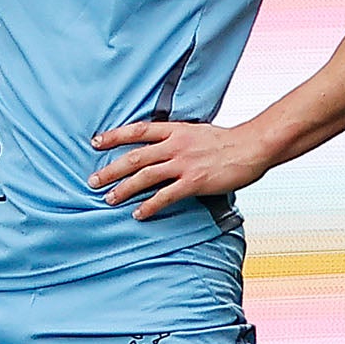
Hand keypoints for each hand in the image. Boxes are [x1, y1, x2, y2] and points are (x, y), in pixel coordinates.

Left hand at [91, 118, 273, 219]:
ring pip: (145, 176)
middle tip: (92, 181)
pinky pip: (165, 196)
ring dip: (124, 189)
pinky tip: (138, 213)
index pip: (137, 131)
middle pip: (134, 156)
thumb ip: (177, 138)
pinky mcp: (193, 182)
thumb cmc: (227, 141)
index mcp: (175, 130)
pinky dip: (149, 205)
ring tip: (109, 199)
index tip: (96, 142)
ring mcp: (183, 163)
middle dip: (111, 170)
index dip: (114, 136)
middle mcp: (175, 145)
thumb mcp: (197, 131)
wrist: (251, 147)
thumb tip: (162, 147)